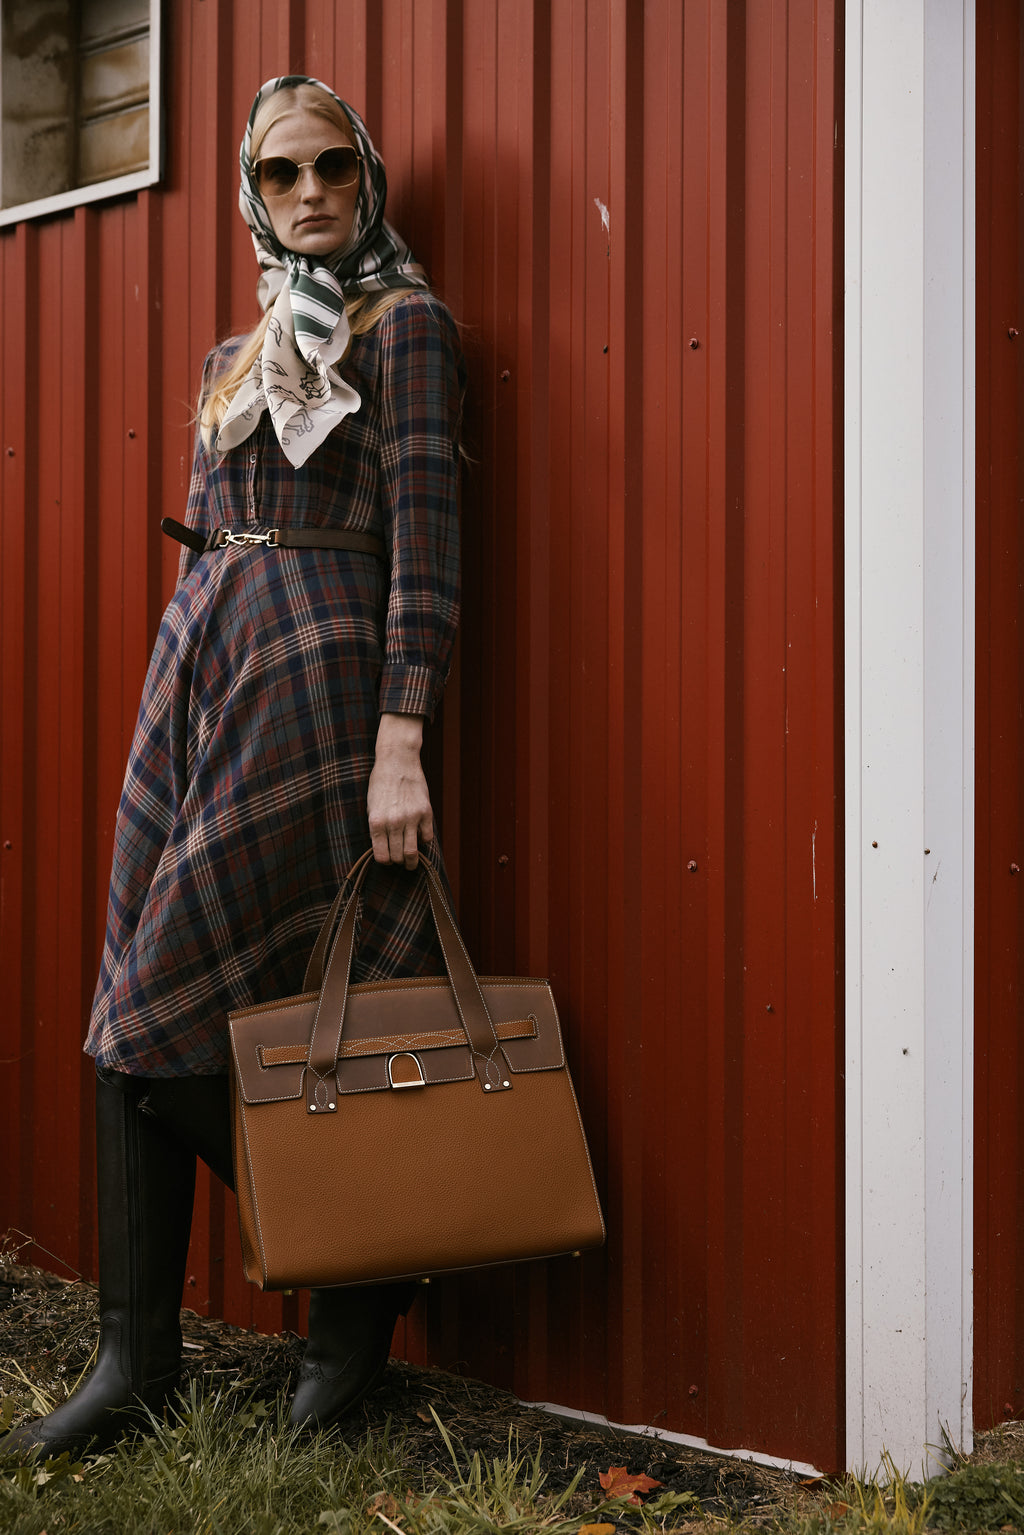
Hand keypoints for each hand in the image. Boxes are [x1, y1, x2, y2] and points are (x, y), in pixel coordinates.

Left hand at [366, 713, 432, 867]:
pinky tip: (418, 836)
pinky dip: (423, 840)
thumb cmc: (380, 783)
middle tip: (400, 861)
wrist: (397, 761)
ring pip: (413, 852)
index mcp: (376, 822)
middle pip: (397, 857)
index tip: (387, 859)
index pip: (381, 856)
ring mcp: (411, 817)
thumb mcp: (370, 806)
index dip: (384, 861)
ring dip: (412, 861)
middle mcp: (393, 822)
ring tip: (412, 862)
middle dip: (398, 862)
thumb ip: (376, 827)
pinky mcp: (425, 812)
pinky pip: (427, 837)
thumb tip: (383, 847)